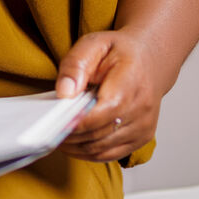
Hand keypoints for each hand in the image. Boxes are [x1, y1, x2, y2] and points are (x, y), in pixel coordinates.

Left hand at [53, 29, 161, 162]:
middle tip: (48, 131)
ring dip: (78, 147)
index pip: (100, 114)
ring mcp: (143, 127)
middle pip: (99, 135)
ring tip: (58, 136)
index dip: (74, 123)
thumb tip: (64, 92)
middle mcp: (141, 110)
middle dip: (71, 136)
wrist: (151, 59)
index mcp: (130, 84)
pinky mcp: (142, 138)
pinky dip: (90, 152)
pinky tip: (76, 142)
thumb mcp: (94, 44)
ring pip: (103, 149)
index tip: (53, 124)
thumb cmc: (121, 51)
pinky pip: (112, 154)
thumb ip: (76, 65)